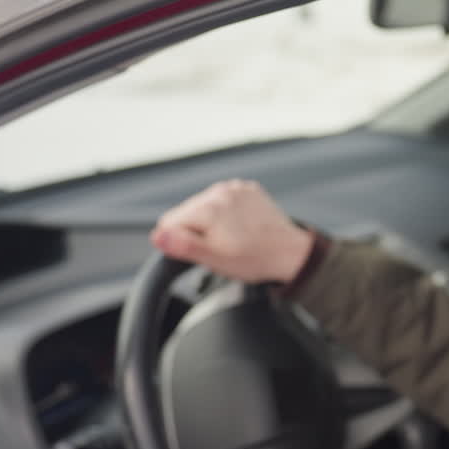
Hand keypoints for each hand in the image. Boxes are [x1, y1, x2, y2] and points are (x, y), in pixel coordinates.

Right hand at [150, 179, 313, 282]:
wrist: (291, 253)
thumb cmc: (256, 259)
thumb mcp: (215, 260)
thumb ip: (183, 246)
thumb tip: (158, 236)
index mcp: (209, 208)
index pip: (169, 221)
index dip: (178, 240)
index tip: (198, 251)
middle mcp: (221, 192)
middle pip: (186, 211)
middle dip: (195, 229)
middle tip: (218, 247)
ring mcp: (236, 188)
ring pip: (204, 204)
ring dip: (210, 221)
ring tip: (231, 238)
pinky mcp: (247, 189)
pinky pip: (224, 199)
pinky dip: (226, 212)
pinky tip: (239, 227)